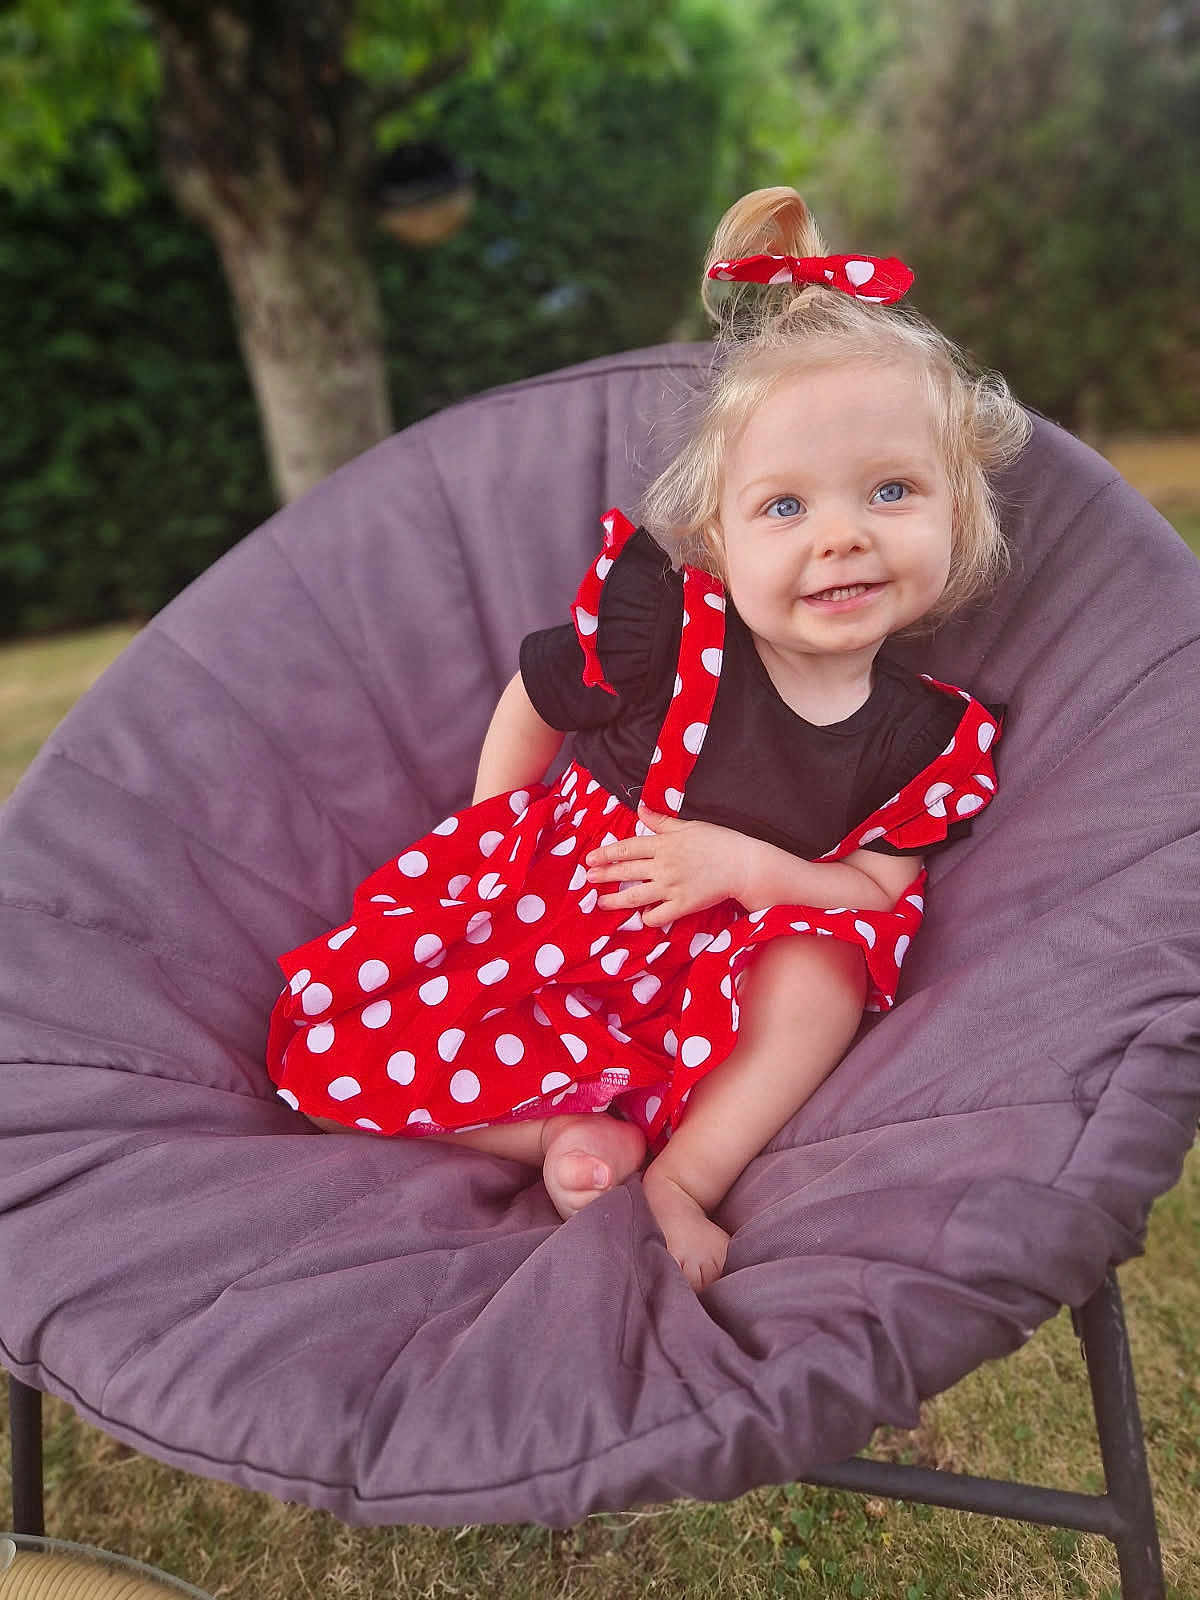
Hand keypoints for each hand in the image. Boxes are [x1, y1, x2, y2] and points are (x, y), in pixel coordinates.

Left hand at [583, 802, 750, 926]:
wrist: (744, 864)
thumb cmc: (719, 841)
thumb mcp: (689, 825)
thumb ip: (662, 821)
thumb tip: (641, 809)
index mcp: (664, 844)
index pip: (627, 848)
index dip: (606, 853)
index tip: (590, 858)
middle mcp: (664, 866)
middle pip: (626, 872)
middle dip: (604, 875)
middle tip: (587, 879)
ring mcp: (672, 887)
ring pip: (636, 896)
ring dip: (616, 900)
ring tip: (601, 903)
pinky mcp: (684, 905)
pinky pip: (659, 915)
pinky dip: (648, 918)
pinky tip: (641, 917)